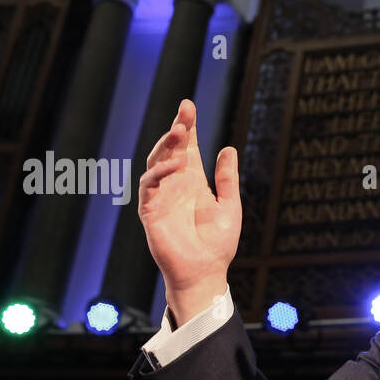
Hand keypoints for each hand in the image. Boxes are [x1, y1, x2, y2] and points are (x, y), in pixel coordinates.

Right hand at [137, 99, 241, 325]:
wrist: (205, 273)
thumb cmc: (217, 244)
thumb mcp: (230, 206)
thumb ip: (227, 179)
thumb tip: (228, 148)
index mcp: (192, 182)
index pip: (187, 148)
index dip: (187, 127)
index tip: (188, 106)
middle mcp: (174, 185)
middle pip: (170, 149)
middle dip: (176, 129)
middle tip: (185, 113)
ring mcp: (161, 196)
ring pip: (155, 162)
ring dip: (166, 146)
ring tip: (181, 132)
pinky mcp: (151, 211)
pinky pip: (149, 186)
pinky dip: (159, 172)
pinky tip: (175, 165)